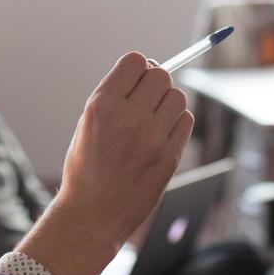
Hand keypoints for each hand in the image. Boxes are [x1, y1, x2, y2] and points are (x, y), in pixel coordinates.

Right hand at [55, 53, 194, 247]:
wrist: (92, 214)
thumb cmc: (88, 166)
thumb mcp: (88, 122)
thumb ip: (116, 96)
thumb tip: (148, 71)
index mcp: (102, 104)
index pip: (135, 60)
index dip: (138, 68)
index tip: (136, 80)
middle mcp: (128, 117)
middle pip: (160, 75)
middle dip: (155, 83)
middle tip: (146, 100)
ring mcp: (151, 138)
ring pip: (177, 96)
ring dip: (168, 102)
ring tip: (154, 119)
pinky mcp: (169, 156)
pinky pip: (186, 120)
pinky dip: (177, 122)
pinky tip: (162, 134)